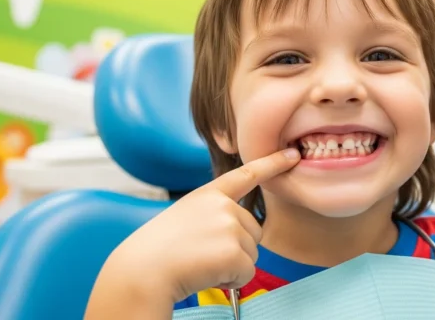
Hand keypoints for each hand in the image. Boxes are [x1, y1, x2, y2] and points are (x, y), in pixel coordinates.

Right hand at [92, 148, 300, 308]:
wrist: (142, 271)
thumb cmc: (157, 251)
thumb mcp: (186, 217)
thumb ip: (213, 215)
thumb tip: (238, 231)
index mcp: (209, 194)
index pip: (246, 174)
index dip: (272, 163)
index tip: (293, 154)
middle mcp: (223, 205)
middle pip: (254, 230)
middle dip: (235, 248)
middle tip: (202, 253)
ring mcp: (230, 225)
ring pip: (251, 253)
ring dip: (231, 265)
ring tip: (200, 262)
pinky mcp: (234, 250)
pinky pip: (247, 273)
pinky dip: (231, 281)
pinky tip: (206, 274)